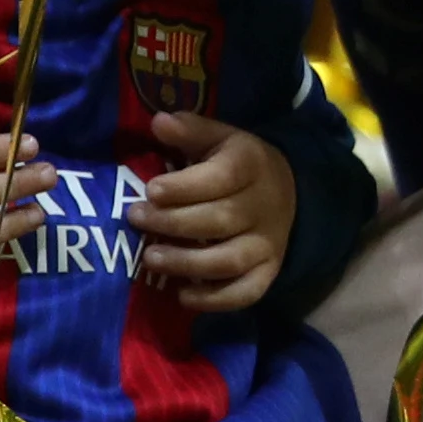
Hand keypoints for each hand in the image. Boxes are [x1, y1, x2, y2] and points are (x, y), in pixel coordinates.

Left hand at [136, 113, 296, 312]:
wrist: (285, 193)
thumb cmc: (237, 165)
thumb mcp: (220, 139)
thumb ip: (191, 131)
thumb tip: (158, 122)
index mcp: (253, 166)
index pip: (223, 178)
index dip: (185, 187)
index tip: (151, 190)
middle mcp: (264, 207)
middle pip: (222, 220)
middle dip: (174, 223)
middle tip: (136, 219)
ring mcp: (268, 243)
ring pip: (230, 260)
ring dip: (187, 263)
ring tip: (150, 258)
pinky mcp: (267, 272)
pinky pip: (246, 292)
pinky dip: (215, 299)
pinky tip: (183, 295)